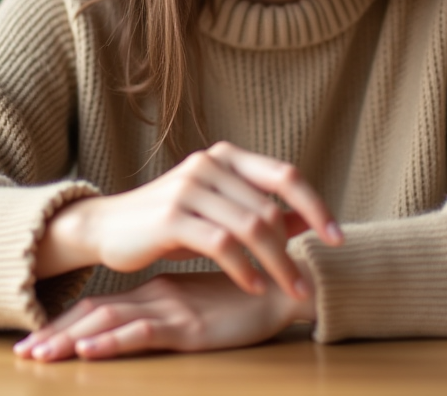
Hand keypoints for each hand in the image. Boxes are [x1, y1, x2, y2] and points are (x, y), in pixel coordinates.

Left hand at [14, 270, 314, 360]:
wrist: (294, 284)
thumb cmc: (254, 293)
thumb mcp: (209, 301)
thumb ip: (185, 302)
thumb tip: (160, 316)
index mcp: (161, 289)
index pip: (106, 304)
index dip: (71, 321)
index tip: (40, 338)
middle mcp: (159, 296)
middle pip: (97, 314)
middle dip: (57, 334)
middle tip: (22, 353)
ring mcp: (172, 309)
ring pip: (110, 323)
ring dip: (71, 341)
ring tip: (38, 358)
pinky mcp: (190, 325)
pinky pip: (143, 334)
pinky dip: (112, 343)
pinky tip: (88, 353)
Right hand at [35, 141, 342, 300]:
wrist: (108, 227)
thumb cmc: (171, 221)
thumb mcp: (219, 210)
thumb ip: (261, 210)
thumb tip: (310, 219)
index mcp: (226, 156)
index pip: (285, 174)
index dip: (317, 204)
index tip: (338, 239)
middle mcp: (209, 164)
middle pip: (270, 208)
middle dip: (294, 249)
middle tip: (307, 281)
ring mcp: (189, 187)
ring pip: (251, 227)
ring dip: (276, 264)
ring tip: (289, 289)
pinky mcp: (172, 217)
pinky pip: (222, 244)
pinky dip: (244, 269)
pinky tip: (254, 286)